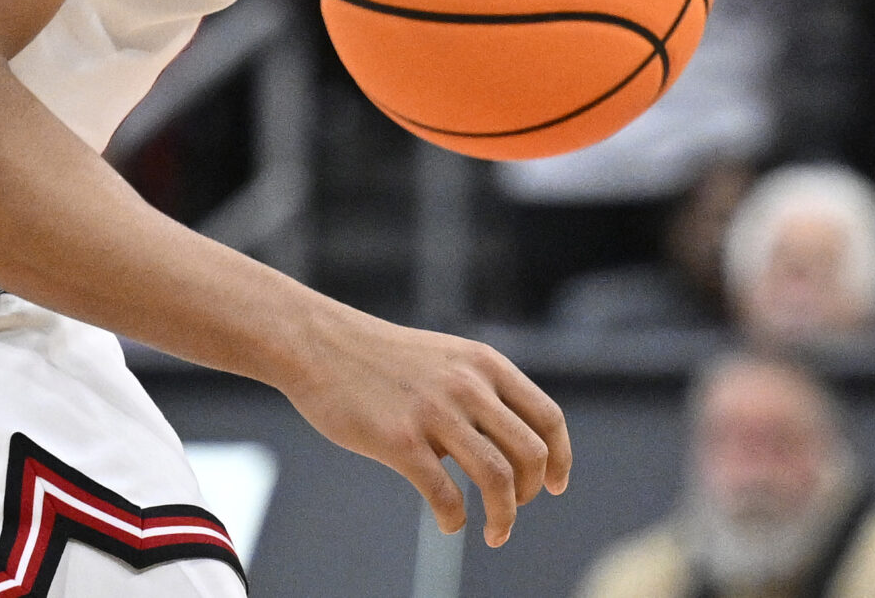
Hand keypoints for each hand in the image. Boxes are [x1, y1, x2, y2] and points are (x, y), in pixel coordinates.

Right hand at [279, 303, 569, 547]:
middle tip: (515, 506)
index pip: (547, 418)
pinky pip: (446, 496)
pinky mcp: (399, 441)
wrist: (314, 342)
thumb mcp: (442, 356)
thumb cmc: (374, 356)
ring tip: (495, 532)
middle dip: (532, 492)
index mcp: (482, 363)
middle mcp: (466, 385)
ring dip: (505, 516)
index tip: (555, 485)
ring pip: (498, 479)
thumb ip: (479, 389)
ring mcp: (433, 413)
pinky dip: (455, 520)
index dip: (561, 458)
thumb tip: (507, 446)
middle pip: (531, 455)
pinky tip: (448, 522)